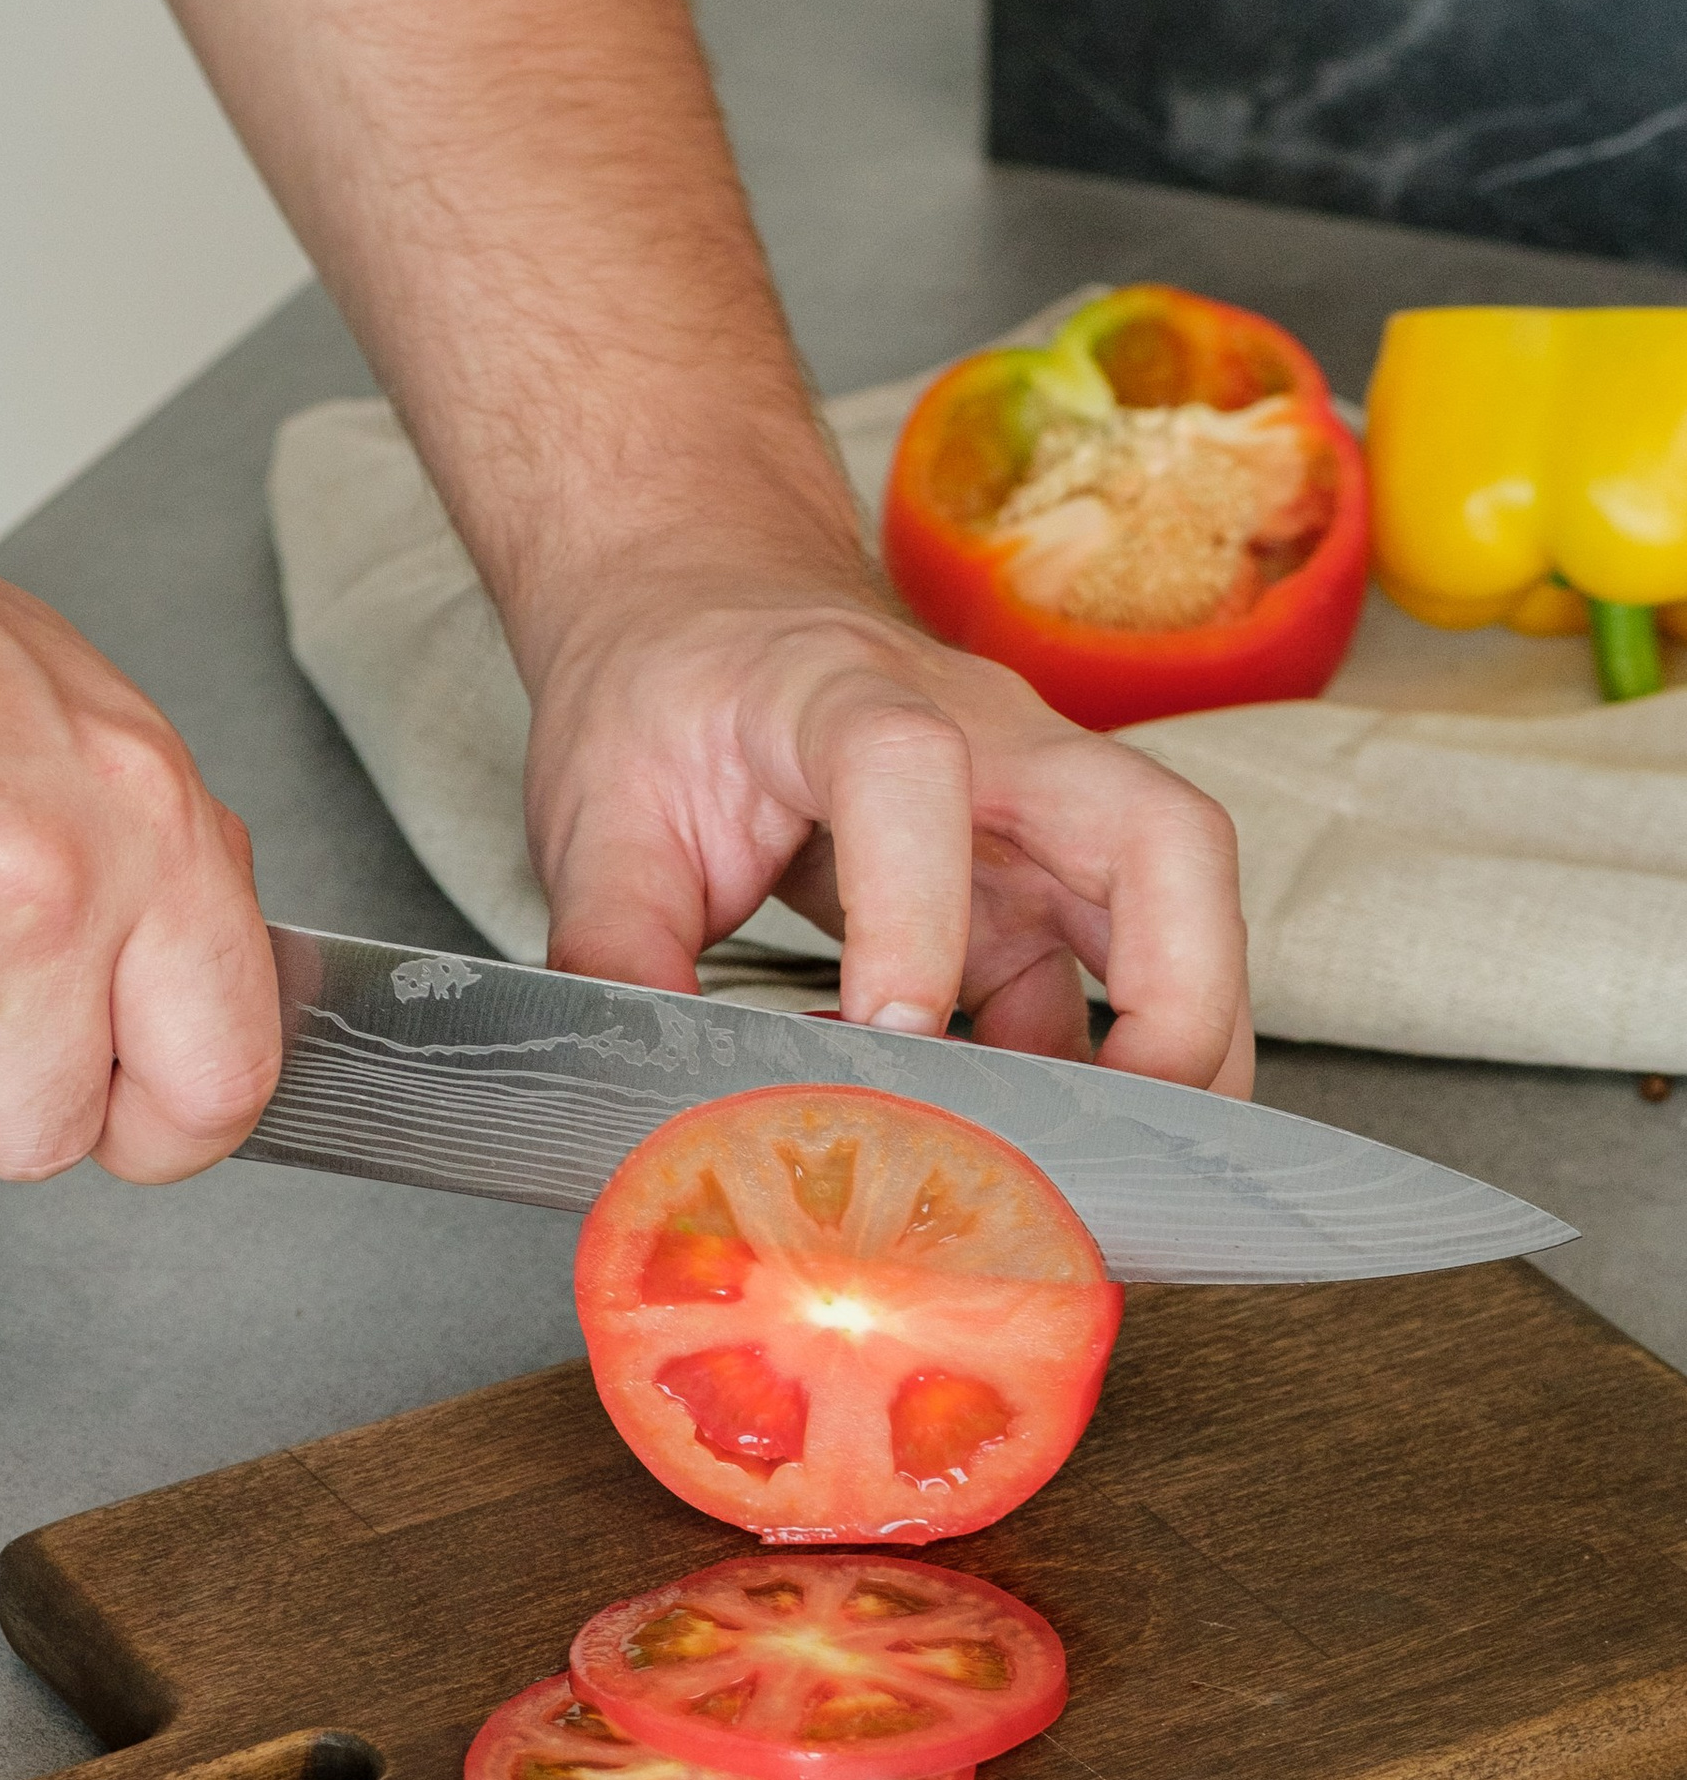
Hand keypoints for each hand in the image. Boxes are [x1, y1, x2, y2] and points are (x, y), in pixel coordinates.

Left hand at [520, 541, 1253, 1097]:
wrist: (710, 610)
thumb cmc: (668, 695)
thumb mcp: (597, 819)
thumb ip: (613, 953)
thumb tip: (642, 1095)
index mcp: (840, 693)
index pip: (910, 771)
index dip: (913, 912)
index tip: (883, 1037)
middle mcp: (984, 738)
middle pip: (1158, 833)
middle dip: (1174, 996)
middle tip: (1124, 1130)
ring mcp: (1031, 809)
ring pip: (1176, 904)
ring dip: (1183, 1041)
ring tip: (1118, 1169)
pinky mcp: (1035, 879)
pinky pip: (1109, 972)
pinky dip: (1097, 1067)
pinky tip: (1032, 1150)